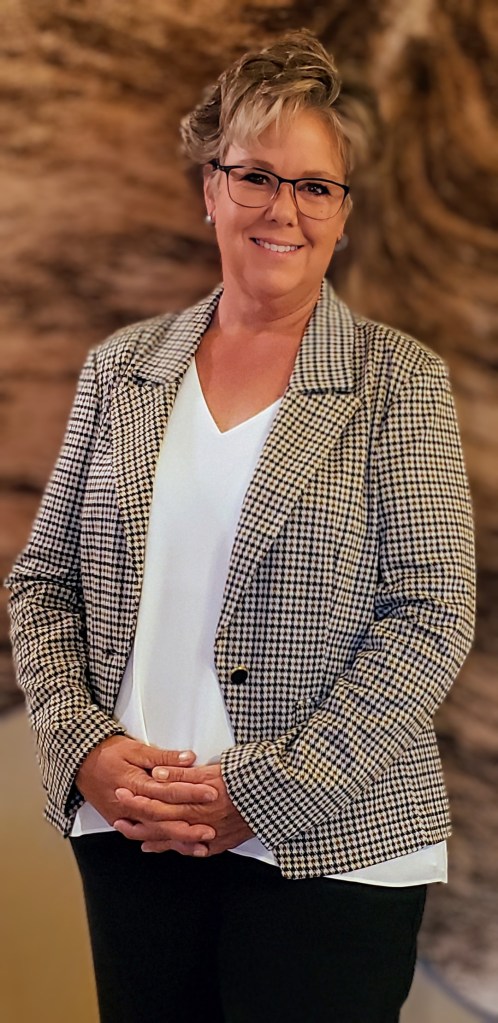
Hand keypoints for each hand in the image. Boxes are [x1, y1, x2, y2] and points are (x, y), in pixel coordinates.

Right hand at [75, 735, 217, 853]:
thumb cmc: (107, 752)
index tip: (210, 794)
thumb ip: (163, 757)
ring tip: (200, 846)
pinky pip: (141, 835)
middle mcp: (128, 804)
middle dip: (188, 827)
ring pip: (153, 833)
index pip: (168, 790)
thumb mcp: (136, 748)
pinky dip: (160, 844)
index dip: (191, 793)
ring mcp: (122, 816)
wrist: (79, 762)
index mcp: (134, 782)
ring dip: (177, 841)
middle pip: (162, 819)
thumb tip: (189, 758)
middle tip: (211, 829)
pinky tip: (175, 849)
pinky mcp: (118, 821)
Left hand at [114, 762, 253, 855]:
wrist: (279, 797)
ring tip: (135, 838)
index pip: (158, 802)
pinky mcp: (221, 843)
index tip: (121, 794)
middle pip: (161, 824)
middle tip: (117, 820)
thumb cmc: (250, 779)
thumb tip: (156, 774)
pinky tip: (168, 848)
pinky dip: (178, 848)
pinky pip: (194, 849)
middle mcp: (199, 822)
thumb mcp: (216, 769)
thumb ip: (184, 774)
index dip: (137, 800)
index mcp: (196, 802)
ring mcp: (210, 836)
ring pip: (175, 840)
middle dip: (137, 822)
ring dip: (153, 839)